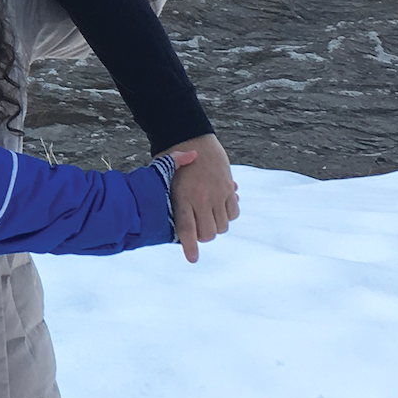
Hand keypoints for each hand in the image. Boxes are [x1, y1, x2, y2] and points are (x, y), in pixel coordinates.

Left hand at [162, 133, 237, 261]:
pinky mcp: (228, 188)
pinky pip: (234, 212)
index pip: (187, 229)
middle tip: (197, 229)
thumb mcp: (163, 180)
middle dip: (203, 236)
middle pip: (208, 233)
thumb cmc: (171, 161)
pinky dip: (228, 215)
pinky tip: (219, 208)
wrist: (191, 137)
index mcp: (182, 198)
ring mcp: (217, 194)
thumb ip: (169, 202)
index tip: (193, 259)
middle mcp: (201, 199)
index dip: (190, 246)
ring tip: (207, 217)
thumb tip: (175, 224)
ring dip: (216, 226)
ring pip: (223, 226)